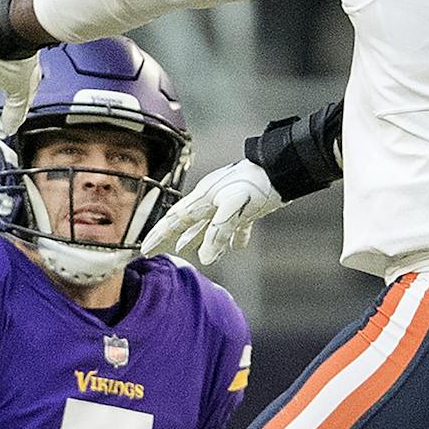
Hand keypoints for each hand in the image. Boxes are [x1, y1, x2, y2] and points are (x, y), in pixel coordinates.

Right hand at [141, 160, 281, 264]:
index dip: (159, 235)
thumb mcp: (234, 208)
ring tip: (189, 251)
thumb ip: (218, 233)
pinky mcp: (247, 207)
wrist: (282, 170)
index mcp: (203, 198)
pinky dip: (234, 237)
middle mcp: (211, 200)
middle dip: (170, 237)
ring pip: (208, 225)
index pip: (174, 220)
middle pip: (185, 222)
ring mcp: (228, 203)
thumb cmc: (256, 184)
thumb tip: (205, 258)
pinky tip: (237, 247)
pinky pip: (236, 225)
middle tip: (154, 249)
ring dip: (199, 238)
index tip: (145, 249)